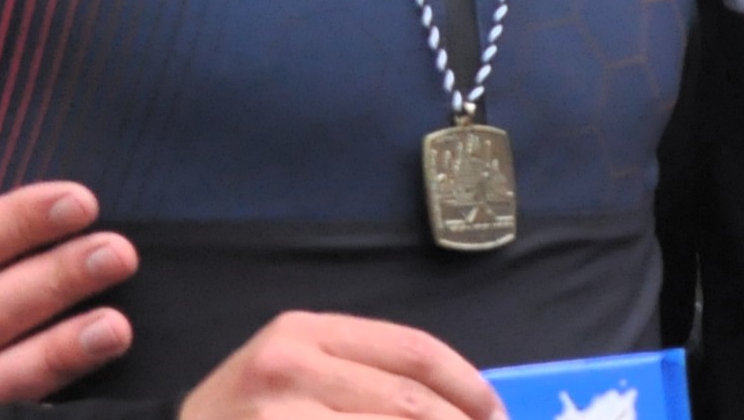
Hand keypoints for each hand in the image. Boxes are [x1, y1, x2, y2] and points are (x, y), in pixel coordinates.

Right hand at [180, 311, 507, 419]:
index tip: (496, 414)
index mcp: (305, 331)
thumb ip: (364, 377)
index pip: (412, 351)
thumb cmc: (247, 415)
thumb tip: (463, 407)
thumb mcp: (296, 372)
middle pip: (410, 402)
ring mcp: (280, 417)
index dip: (467, 385)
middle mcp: (291, 366)